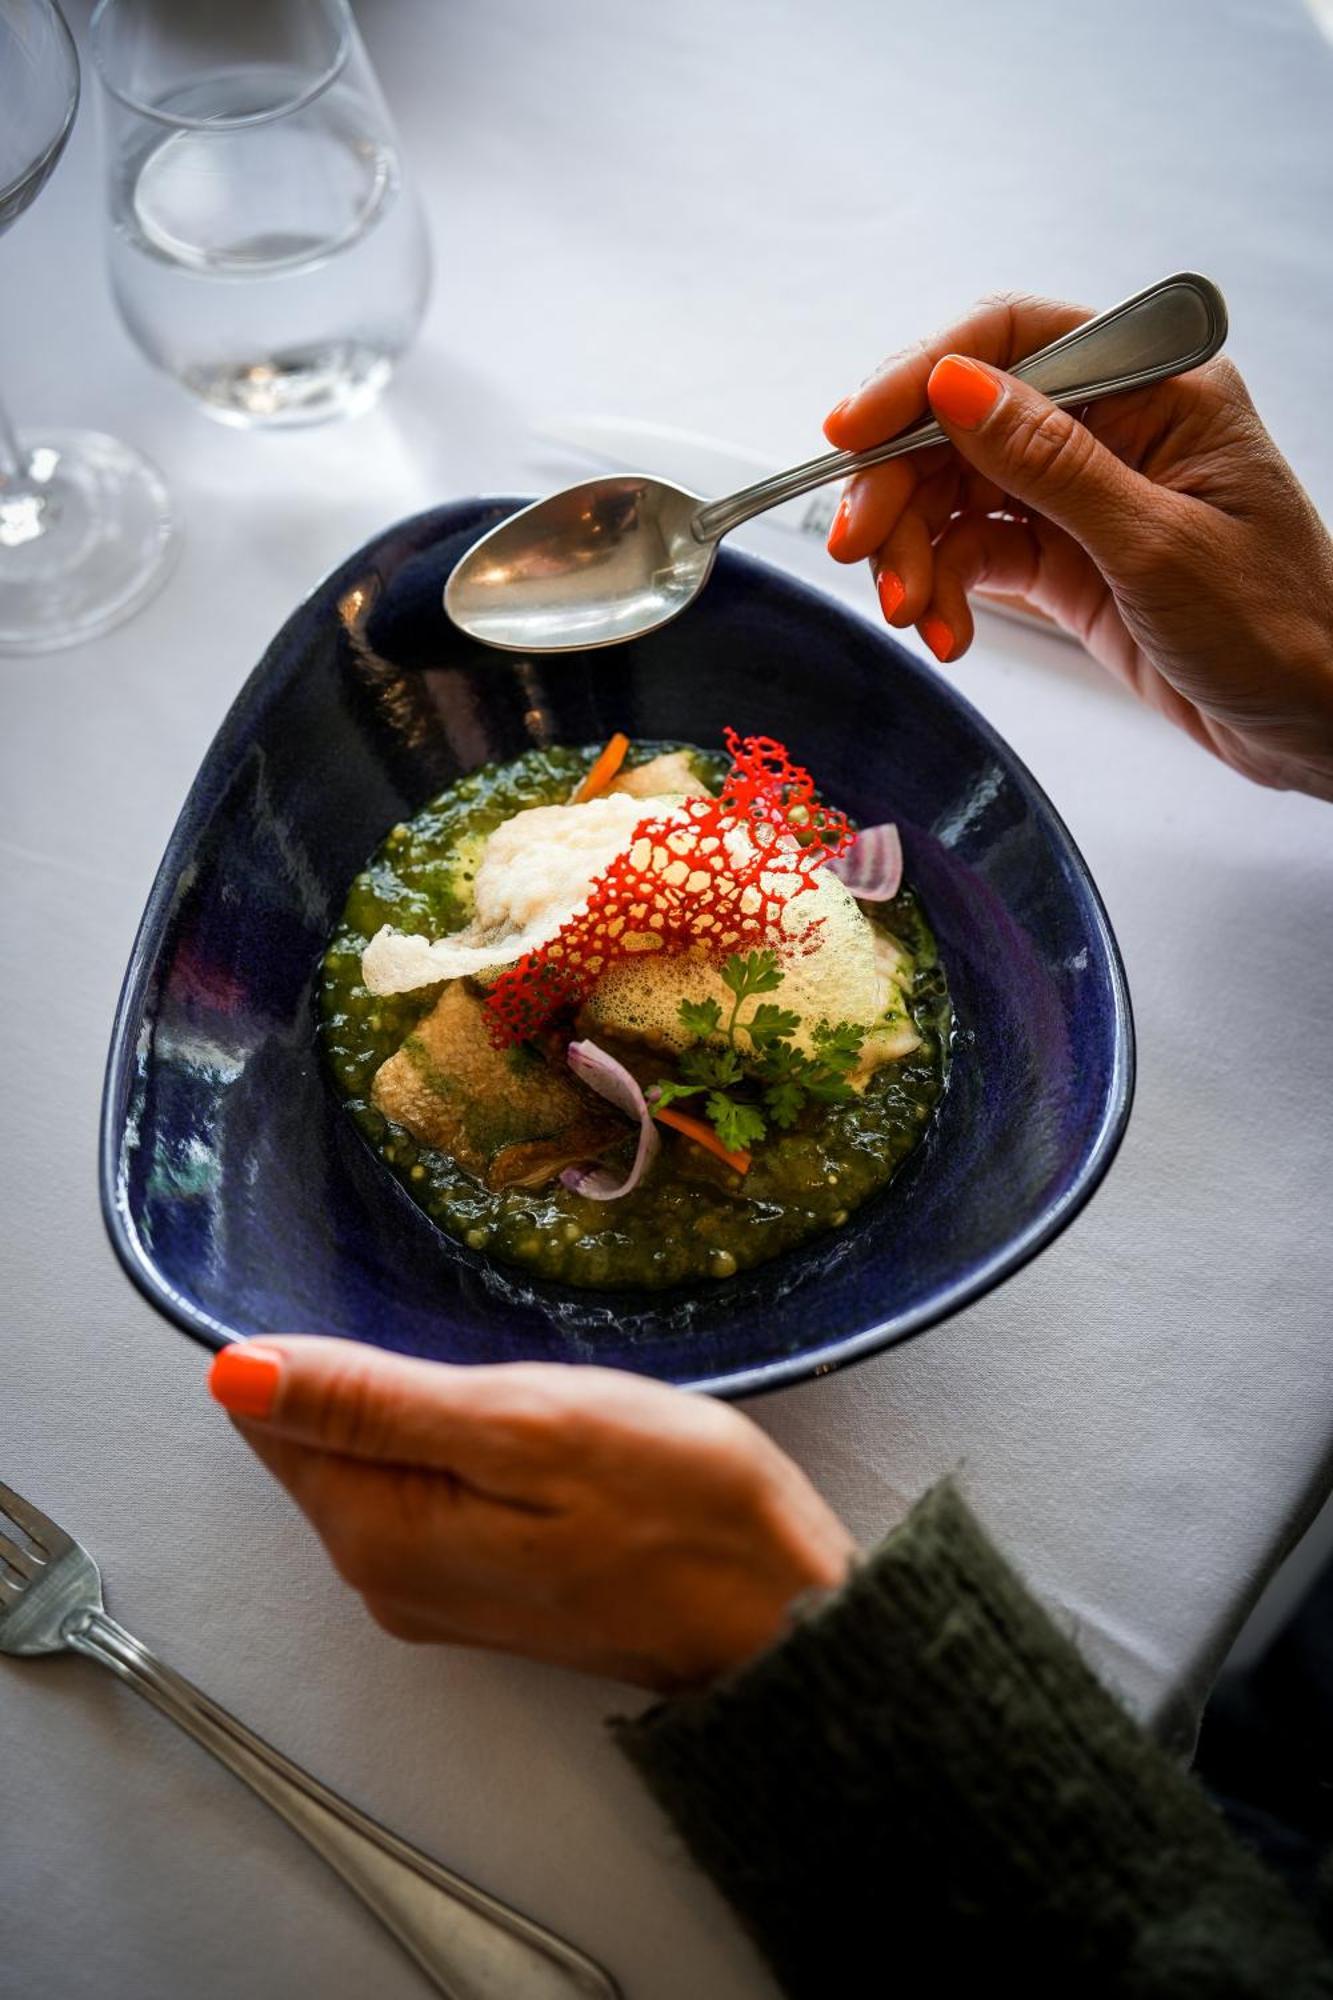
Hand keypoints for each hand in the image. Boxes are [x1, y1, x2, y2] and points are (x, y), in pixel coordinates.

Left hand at [208, 1338, 855, 1690]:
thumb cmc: (679, 1507)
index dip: (315, 1342)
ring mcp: (436, 1592)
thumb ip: (374, 1402)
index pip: (275, 1417)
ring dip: (418, 1407)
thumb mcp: (526, 1424)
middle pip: (323, 1442)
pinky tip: (520, 1420)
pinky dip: (457, 1445)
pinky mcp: (487, 1588)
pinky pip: (430, 1492)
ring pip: (381, 1464)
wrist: (782, 1614)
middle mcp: (384, 1579)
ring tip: (503, 1364)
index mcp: (378, 1534)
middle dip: (369, 1374)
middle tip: (465, 1324)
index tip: (385, 1292)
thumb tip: (237, 1375)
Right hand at [823, 293, 1332, 799]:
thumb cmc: (1275, 627)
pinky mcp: (1064, 558)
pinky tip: (947, 634)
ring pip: (956, 492)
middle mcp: (1111, 426)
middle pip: (963, 422)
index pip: (1013, 340)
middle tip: (859, 551)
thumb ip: (1049, 463)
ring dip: (914, 551)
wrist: (1314, 723)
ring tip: (911, 614)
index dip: (918, 376)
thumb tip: (953, 387)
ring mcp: (1082, 493)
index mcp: (1156, 385)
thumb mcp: (1155, 544)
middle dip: (900, 486)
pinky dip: (945, 592)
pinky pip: (975, 553)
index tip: (850, 434)